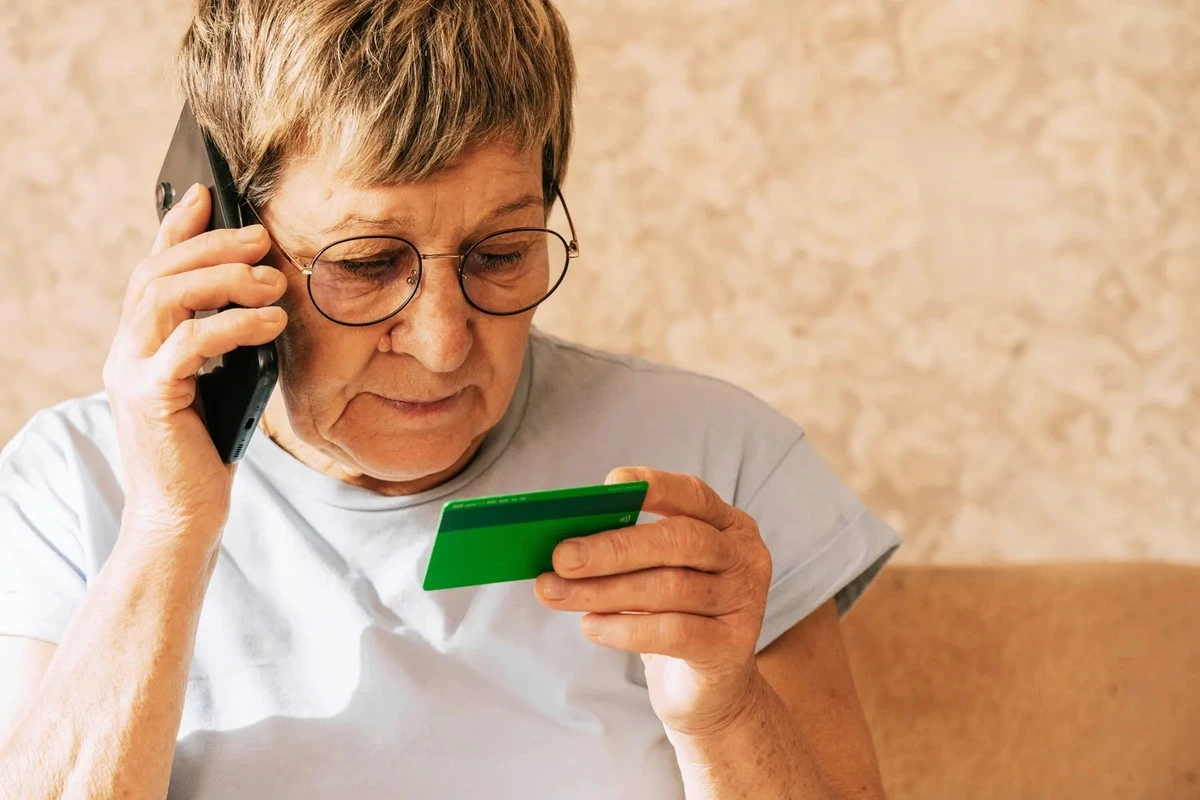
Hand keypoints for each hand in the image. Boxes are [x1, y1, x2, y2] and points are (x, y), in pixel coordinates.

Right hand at [103, 183, 286, 546]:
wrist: (183, 515)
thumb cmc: (207, 450)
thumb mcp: (220, 382)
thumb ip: (223, 341)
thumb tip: (262, 294)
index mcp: (140, 344)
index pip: (153, 270)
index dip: (176, 227)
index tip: (207, 193)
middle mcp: (126, 352)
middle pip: (157, 273)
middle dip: (211, 246)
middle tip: (260, 236)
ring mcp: (132, 373)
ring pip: (165, 298)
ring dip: (223, 278)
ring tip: (272, 279)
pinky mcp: (150, 397)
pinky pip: (188, 343)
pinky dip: (232, 324)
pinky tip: (269, 320)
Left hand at [534, 467, 772, 737]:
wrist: (711, 691)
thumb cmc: (673, 618)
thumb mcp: (655, 575)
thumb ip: (627, 553)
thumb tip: (566, 542)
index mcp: (727, 525)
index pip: (692, 495)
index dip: (654, 486)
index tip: (608, 487)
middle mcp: (743, 557)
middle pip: (679, 541)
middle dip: (614, 548)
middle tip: (561, 556)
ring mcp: (743, 602)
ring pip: (670, 587)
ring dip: (604, 590)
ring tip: (557, 593)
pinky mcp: (731, 648)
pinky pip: (673, 632)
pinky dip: (624, 628)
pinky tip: (590, 626)